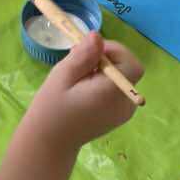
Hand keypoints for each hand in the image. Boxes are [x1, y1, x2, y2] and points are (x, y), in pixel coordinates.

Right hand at [19, 32, 142, 150]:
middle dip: (107, 58)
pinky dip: (105, 82)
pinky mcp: (118, 116)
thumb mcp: (62, 76)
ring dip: (104, 69)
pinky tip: (85, 88)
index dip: (115, 51)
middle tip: (79, 59)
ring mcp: (123, 112)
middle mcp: (124, 104)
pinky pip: (118, 89)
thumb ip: (83, 56)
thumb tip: (98, 36)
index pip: (131, 64)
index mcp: (111, 94)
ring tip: (78, 75)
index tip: (91, 51)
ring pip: (122, 77)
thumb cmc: (51, 109)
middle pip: (127, 69)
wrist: (49, 143)